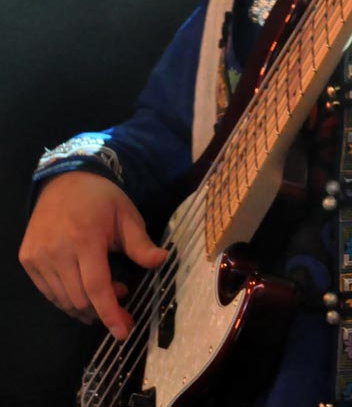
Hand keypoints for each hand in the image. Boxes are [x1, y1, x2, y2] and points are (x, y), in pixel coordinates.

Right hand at [19, 171, 166, 339]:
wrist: (64, 180)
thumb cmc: (102, 199)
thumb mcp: (127, 215)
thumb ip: (141, 243)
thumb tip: (161, 260)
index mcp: (85, 238)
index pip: (96, 288)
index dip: (110, 313)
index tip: (123, 332)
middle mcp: (57, 250)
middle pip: (80, 299)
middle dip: (103, 308)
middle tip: (123, 295)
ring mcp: (38, 256)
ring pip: (63, 300)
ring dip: (86, 305)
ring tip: (104, 288)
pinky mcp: (27, 259)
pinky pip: (48, 292)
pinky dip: (67, 297)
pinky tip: (82, 286)